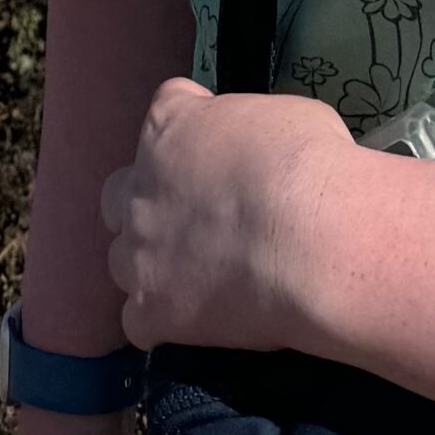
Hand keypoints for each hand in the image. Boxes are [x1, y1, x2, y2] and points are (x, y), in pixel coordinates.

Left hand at [99, 75, 352, 353]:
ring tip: (198, 280)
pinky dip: (162, 323)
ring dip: (151, 266)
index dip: (193, 131)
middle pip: (121, 194)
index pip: (166, 112)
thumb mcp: (284, 117)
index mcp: (169, 125)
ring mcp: (140, 252)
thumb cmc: (308, 165)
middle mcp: (140, 187)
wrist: (313, 241)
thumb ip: (253, 136)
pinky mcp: (152, 311)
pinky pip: (139, 321)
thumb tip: (264, 154)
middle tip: (197, 220)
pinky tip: (197, 323)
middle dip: (150, 205)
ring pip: (122, 260)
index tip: (221, 153)